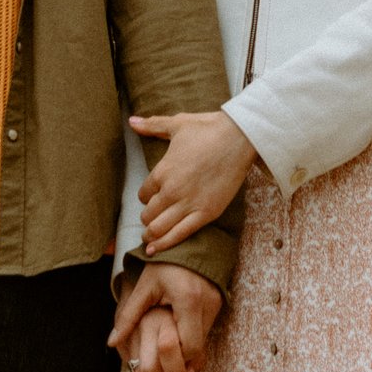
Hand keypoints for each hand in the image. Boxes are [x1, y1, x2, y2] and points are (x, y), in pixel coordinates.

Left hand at [108, 260, 222, 371]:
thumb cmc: (163, 263)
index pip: (188, 347)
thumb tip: (111, 342)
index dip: (174, 357)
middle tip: (161, 355)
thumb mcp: (144, 287)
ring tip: (167, 340)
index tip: (157, 356)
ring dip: (186, 345)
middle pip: (198, 348)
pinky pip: (207, 328)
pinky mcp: (219, 302)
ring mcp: (216, 303)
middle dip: (180, 356)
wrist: (188, 241)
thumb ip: (128, 316)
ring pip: (204, 340)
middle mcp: (207, 304)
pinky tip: (177, 328)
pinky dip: (192, 334)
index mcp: (188, 300)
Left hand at [129, 110, 256, 254]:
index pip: (143, 194)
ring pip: (159, 227)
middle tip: (150, 219)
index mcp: (163, 171)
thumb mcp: (177, 124)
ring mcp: (189, 204)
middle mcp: (172, 190)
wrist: (239, 137)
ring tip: (149, 238)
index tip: (151, 197)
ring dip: (151, 234)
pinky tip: (155, 250)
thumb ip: (152, 126)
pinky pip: (180, 234)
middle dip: (147, 217)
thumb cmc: (208, 128)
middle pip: (149, 214)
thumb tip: (131, 121)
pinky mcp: (206, 213)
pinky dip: (165, 244)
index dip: (146, 197)